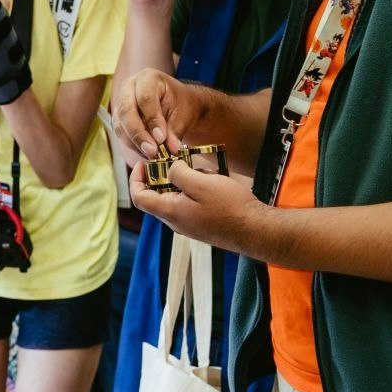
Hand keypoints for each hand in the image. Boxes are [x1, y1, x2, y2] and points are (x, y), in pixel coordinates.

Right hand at [111, 67, 202, 160]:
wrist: (176, 104)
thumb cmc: (181, 104)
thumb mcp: (183, 114)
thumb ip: (175, 131)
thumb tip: (171, 149)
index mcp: (148, 78)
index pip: (145, 98)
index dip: (152, 120)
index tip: (161, 139)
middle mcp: (129, 86)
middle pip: (127, 110)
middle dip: (139, 134)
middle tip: (152, 151)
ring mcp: (120, 101)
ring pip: (120, 124)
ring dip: (135, 142)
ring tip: (151, 154)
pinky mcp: (118, 116)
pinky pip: (120, 132)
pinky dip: (132, 144)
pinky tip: (146, 152)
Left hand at [129, 158, 266, 254]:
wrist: (255, 230)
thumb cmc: (230, 208)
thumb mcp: (201, 183)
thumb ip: (179, 173)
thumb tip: (170, 168)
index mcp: (170, 212)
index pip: (138, 197)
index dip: (136, 178)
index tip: (143, 163)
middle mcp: (175, 222)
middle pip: (156, 196)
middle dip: (164, 176)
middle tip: (179, 161)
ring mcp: (188, 224)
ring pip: (175, 198)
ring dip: (184, 181)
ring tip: (203, 172)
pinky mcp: (200, 223)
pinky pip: (189, 203)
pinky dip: (196, 189)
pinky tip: (212, 182)